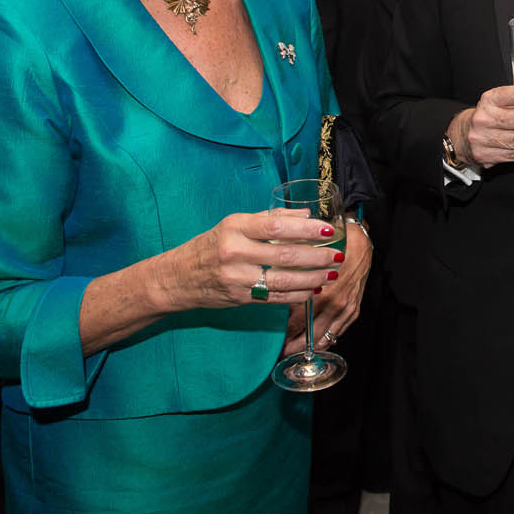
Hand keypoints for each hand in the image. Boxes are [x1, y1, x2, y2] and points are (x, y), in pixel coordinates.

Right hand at [157, 208, 342, 310]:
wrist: (177, 277)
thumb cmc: (210, 246)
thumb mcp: (234, 225)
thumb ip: (270, 218)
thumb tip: (306, 215)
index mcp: (235, 227)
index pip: (275, 226)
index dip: (305, 229)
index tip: (327, 230)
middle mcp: (234, 251)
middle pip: (283, 254)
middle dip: (316, 256)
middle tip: (337, 255)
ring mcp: (236, 277)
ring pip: (282, 279)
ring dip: (311, 277)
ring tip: (331, 273)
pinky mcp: (239, 298)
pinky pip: (274, 296)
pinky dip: (297, 294)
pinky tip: (313, 289)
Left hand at [284, 218, 372, 355]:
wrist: (360, 243)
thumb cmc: (333, 248)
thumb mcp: (309, 261)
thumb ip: (295, 281)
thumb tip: (279, 295)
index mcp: (322, 294)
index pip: (298, 323)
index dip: (285, 334)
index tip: (276, 340)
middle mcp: (335, 305)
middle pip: (311, 336)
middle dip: (295, 346)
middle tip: (282, 352)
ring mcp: (346, 309)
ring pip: (326, 337)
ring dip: (311, 347)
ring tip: (296, 351)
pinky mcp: (354, 310)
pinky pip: (339, 331)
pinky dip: (328, 339)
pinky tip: (318, 341)